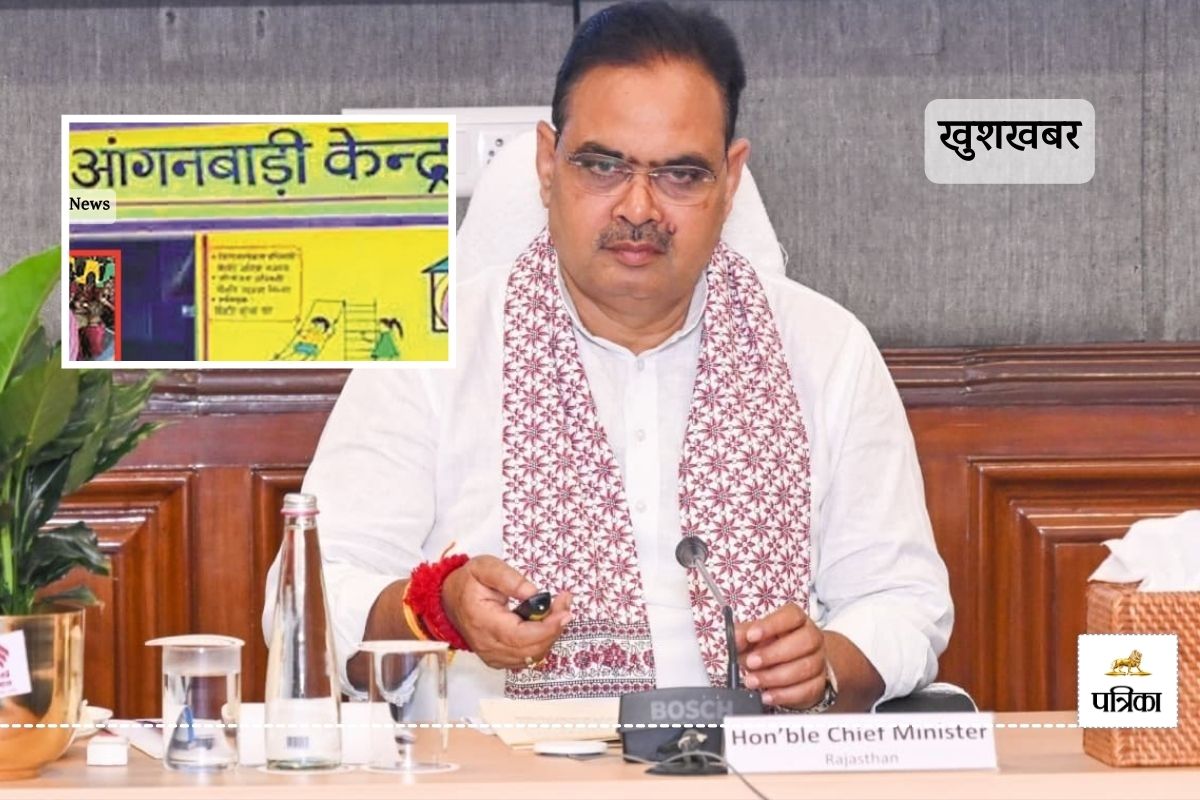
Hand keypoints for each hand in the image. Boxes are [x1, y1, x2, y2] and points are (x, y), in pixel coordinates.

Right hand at [440, 555, 572, 669]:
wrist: (449, 599)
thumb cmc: (467, 582)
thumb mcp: (485, 567)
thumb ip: (510, 578)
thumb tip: (534, 594)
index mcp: (483, 621)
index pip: (520, 636)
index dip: (547, 628)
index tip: (564, 611)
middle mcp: (487, 644)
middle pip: (531, 649)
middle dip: (555, 628)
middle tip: (565, 604)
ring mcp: (493, 655)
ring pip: (532, 656)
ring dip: (551, 635)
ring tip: (558, 610)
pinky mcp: (498, 658)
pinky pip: (527, 658)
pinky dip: (542, 643)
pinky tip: (546, 624)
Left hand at [735, 602, 826, 708]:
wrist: (795, 667)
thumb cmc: (773, 646)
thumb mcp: (755, 637)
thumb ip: (743, 635)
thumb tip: (734, 636)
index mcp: (797, 620)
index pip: (792, 615)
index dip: (772, 624)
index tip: (752, 635)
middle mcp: (812, 637)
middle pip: (805, 641)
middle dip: (773, 654)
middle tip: (751, 662)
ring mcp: (819, 660)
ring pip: (806, 667)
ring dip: (775, 677)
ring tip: (753, 681)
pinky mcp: (819, 683)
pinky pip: (807, 689)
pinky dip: (784, 694)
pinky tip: (768, 695)